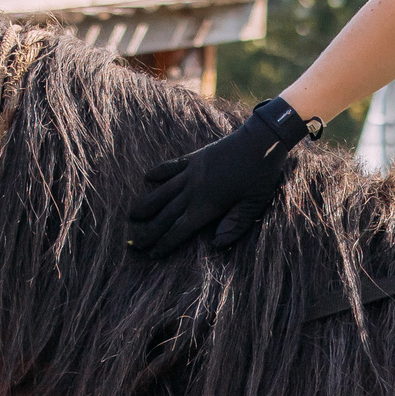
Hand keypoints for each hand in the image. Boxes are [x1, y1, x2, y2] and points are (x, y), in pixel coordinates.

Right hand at [125, 101, 312, 256]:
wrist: (261, 140)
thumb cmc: (261, 175)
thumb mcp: (254, 206)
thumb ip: (234, 226)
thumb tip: (217, 245)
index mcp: (208, 205)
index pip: (180, 229)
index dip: (165, 243)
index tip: (152, 254)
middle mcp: (194, 189)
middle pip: (166, 214)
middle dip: (149, 230)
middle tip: (134, 242)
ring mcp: (192, 172)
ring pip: (163, 191)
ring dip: (147, 205)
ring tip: (133, 215)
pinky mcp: (195, 157)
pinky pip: (171, 166)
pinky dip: (159, 172)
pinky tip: (147, 177)